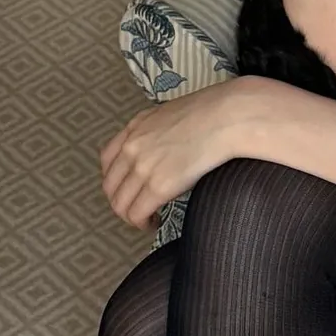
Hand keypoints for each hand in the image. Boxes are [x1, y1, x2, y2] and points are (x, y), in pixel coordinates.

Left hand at [98, 78, 253, 231]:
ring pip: (120, 204)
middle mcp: (132, 147)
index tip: (128, 188)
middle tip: (138, 208)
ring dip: (131, 216)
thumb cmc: (213, 112)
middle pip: (110, 186)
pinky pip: (137, 214)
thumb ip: (158, 131)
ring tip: (148, 219)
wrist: (228, 117)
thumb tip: (165, 149)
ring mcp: (143, 167)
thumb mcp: (173, 113)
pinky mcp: (158, 186)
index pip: (107, 159)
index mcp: (136, 127)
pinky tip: (155, 222)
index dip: (116, 179)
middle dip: (122, 201)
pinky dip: (143, 223)